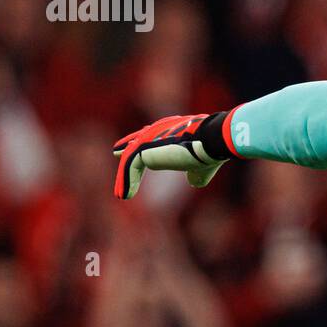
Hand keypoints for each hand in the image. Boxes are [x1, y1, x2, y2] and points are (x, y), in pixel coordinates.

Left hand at [112, 114, 226, 199]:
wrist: (209, 142)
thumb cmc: (209, 152)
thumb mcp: (202, 166)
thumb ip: (196, 173)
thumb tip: (194, 182)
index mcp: (174, 131)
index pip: (157, 137)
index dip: (148, 145)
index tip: (140, 151)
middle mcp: (160, 131)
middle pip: (139, 140)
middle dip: (128, 146)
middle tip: (116, 152)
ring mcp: (149, 139)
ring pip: (132, 156)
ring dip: (126, 176)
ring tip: (122, 194)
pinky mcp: (142, 149)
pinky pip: (128, 166)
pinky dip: (125, 181)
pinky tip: (124, 196)